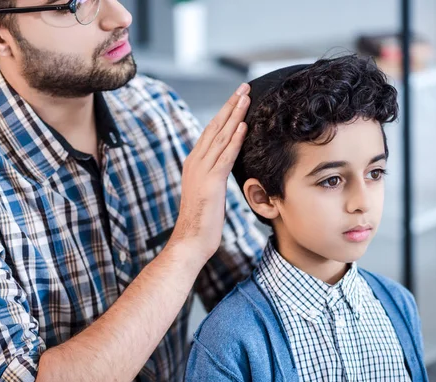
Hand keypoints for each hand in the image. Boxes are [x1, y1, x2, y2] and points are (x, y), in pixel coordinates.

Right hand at [168, 83, 250, 263]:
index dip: (225, 113)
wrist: (189, 240)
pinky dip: (234, 140)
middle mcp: (195, 162)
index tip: (237, 98)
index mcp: (194, 163)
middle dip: (231, 106)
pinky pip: (225, 157)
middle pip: (215, 128)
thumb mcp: (207, 192)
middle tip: (244, 87)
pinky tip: (243, 126)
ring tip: (246, 98)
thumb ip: (213, 175)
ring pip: (221, 137)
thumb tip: (223, 167)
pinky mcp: (211, 183)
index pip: (211, 132)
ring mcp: (202, 171)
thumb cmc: (201, 221)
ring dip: (235, 115)